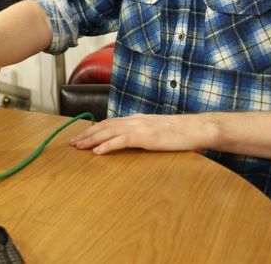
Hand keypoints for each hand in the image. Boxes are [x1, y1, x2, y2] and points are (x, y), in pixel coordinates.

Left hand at [69, 113, 209, 154]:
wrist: (198, 128)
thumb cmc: (181, 133)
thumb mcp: (158, 131)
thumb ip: (144, 133)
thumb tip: (133, 140)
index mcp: (137, 119)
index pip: (110, 122)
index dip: (94, 129)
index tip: (81, 136)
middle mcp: (136, 120)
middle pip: (105, 125)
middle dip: (87, 134)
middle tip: (72, 143)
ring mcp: (141, 127)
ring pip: (109, 131)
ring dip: (92, 139)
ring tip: (78, 147)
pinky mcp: (147, 137)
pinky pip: (122, 141)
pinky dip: (108, 145)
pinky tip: (98, 152)